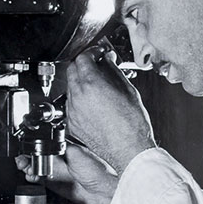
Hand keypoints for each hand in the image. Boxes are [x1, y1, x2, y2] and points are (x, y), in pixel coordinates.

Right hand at [15, 144, 116, 203]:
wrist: (103, 191)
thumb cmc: (98, 171)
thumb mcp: (77, 155)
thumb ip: (62, 149)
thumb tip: (50, 141)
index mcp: (65, 146)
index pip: (44, 142)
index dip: (32, 145)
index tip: (25, 148)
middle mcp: (59, 157)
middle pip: (36, 154)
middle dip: (26, 156)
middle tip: (22, 161)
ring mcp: (57, 170)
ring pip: (36, 166)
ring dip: (27, 167)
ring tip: (26, 169)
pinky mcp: (55, 182)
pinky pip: (39, 178)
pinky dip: (32, 177)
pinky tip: (32, 177)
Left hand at [66, 49, 155, 174]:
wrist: (129, 150)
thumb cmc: (132, 125)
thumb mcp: (128, 91)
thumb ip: (114, 71)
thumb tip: (108, 61)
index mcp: (91, 85)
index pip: (83, 58)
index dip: (92, 52)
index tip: (99, 54)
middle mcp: (78, 97)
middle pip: (72, 70)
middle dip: (84, 64)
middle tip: (97, 65)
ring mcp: (73, 112)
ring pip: (70, 87)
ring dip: (81, 81)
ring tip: (97, 84)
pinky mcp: (72, 124)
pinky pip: (71, 104)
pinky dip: (79, 98)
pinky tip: (93, 101)